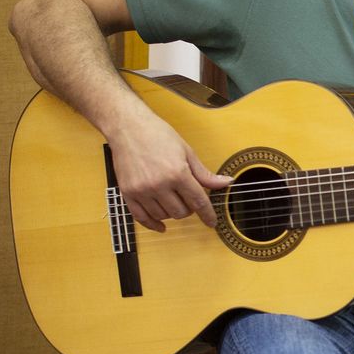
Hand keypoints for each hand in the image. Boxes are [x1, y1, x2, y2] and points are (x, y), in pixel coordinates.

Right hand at [109, 112, 230, 231]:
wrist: (127, 127)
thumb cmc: (158, 135)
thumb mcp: (186, 152)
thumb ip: (204, 174)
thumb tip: (226, 183)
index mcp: (177, 173)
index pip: (198, 202)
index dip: (208, 214)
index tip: (212, 222)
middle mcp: (159, 184)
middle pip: (181, 212)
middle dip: (189, 208)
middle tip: (187, 197)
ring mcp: (141, 190)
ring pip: (163, 216)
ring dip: (172, 212)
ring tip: (172, 199)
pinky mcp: (127, 193)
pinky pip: (141, 218)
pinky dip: (152, 224)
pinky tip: (161, 226)